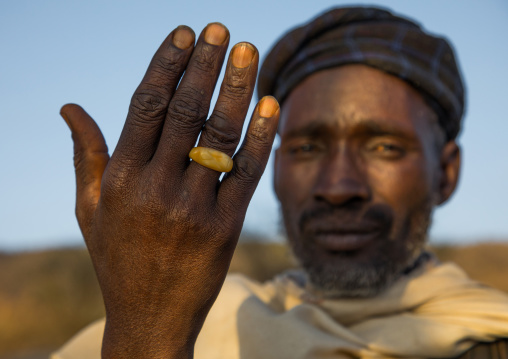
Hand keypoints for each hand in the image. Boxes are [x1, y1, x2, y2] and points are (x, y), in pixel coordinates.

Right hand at [60, 23, 278, 357]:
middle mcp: (156, 188)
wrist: (150, 318)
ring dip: (236, 88)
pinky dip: (260, 137)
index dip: (167, 65)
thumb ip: (85, 155)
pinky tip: (270, 105)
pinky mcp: (225, 228)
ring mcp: (193, 208)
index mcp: (121, 178)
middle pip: (185, 111)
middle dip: (204, 65)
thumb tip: (69, 107)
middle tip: (220, 29)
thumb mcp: (91, 209)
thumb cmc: (117, 258)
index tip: (184, 34)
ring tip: (247, 50)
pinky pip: (246, 173)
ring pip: (218, 135)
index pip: (146, 106)